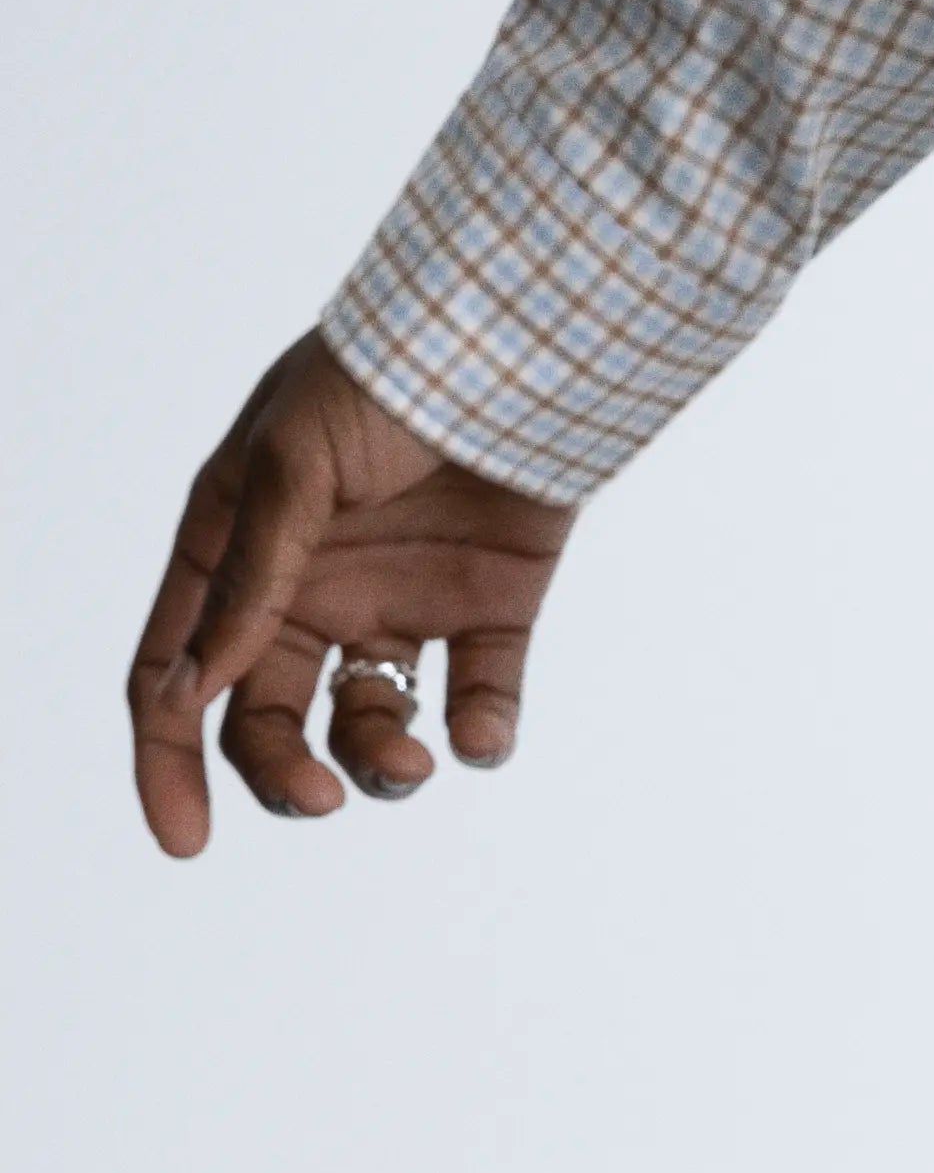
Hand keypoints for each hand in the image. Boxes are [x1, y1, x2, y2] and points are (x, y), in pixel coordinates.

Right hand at [129, 330, 575, 856]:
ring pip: (371, 720)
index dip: (169, 761)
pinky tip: (479, 735)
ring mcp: (403, 596)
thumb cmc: (386, 375)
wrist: (524, 333)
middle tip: (317, 797)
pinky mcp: (493, 602)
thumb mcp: (293, 465)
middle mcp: (314, 586)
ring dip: (379, 761)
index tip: (186, 838)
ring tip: (413, 763)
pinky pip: (479, 693)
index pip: (176, 676)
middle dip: (283, 775)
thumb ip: (249, 578)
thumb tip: (190, 689)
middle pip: (268, 719)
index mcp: (239, 551)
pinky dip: (482, 731)